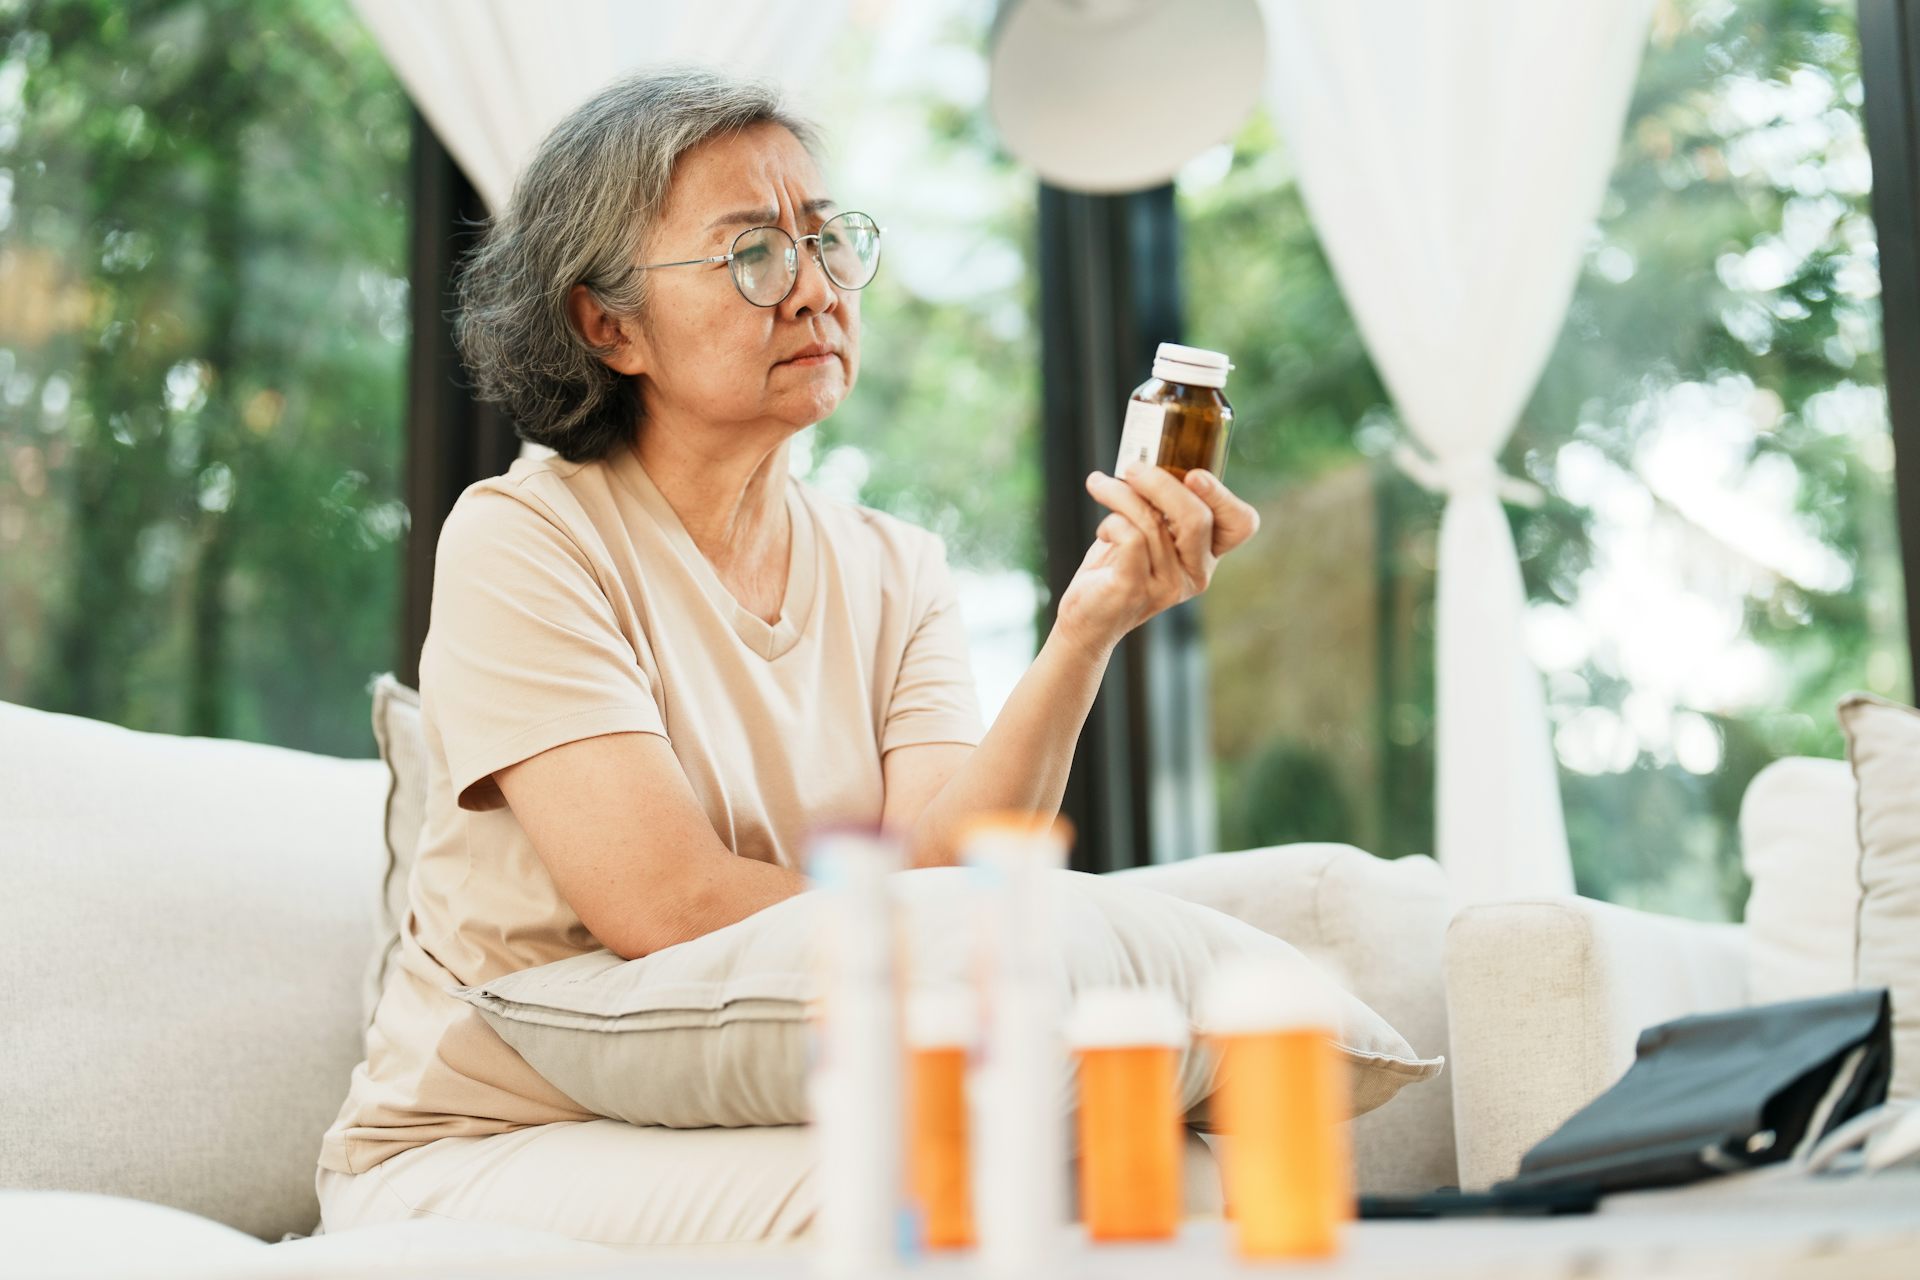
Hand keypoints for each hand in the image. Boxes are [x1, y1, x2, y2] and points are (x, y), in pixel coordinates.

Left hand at [1053, 462, 1260, 656]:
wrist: (1087, 617)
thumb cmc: (1119, 566)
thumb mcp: (1150, 531)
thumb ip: (1162, 504)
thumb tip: (1150, 457)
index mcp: (1207, 554)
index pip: (1241, 524)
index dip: (1223, 496)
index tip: (1194, 474)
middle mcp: (1196, 572)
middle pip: (1197, 518)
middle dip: (1161, 483)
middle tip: (1132, 468)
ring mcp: (1168, 585)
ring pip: (1153, 522)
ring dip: (1120, 494)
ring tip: (1101, 485)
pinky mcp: (1135, 589)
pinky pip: (1130, 538)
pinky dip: (1111, 522)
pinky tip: (1103, 529)